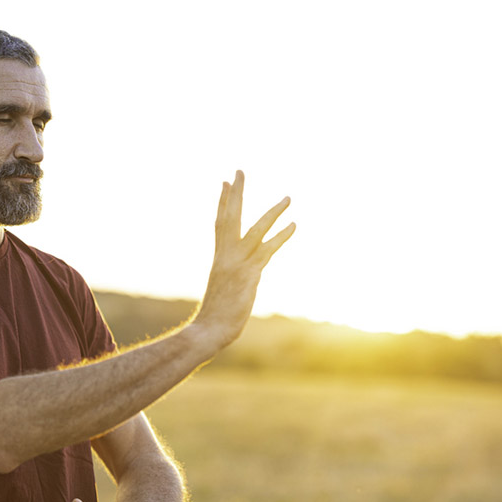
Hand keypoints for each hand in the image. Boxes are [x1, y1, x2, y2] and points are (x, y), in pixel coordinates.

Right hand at [193, 170, 294, 348]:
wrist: (207, 330)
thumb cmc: (214, 320)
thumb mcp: (222, 294)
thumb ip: (230, 283)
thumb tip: (235, 286)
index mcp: (219, 259)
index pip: (220, 224)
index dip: (224, 202)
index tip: (226, 183)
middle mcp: (225, 256)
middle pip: (229, 217)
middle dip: (236, 193)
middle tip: (239, 171)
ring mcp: (236, 263)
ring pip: (255, 230)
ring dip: (272, 212)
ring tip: (288, 198)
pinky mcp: (249, 274)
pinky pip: (267, 250)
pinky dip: (281, 236)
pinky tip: (294, 225)